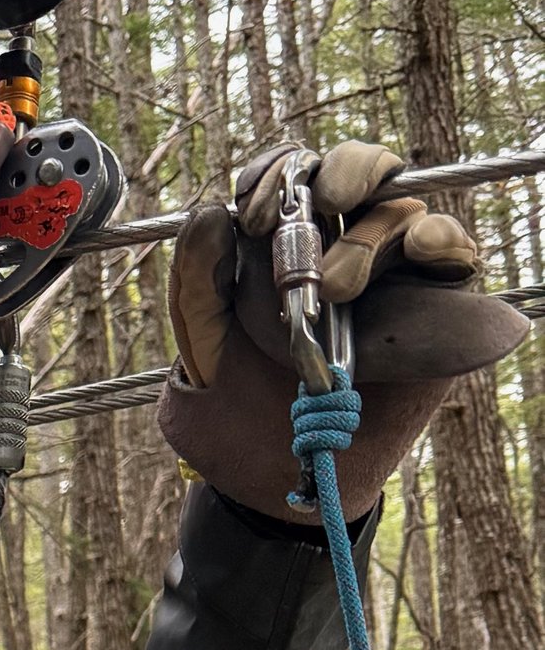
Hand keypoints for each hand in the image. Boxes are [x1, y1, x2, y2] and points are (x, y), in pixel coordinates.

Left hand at [160, 136, 526, 519]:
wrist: (275, 478)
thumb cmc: (234, 413)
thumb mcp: (201, 349)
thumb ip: (196, 286)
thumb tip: (207, 213)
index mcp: (280, 248)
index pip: (289, 178)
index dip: (274, 176)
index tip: (250, 215)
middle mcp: (339, 248)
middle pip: (359, 172)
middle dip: (343, 172)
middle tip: (320, 202)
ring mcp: (391, 276)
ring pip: (402, 209)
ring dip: (370, 234)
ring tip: (337, 288)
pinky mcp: (435, 308)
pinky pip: (453, 252)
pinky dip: (440, 239)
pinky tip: (419, 248)